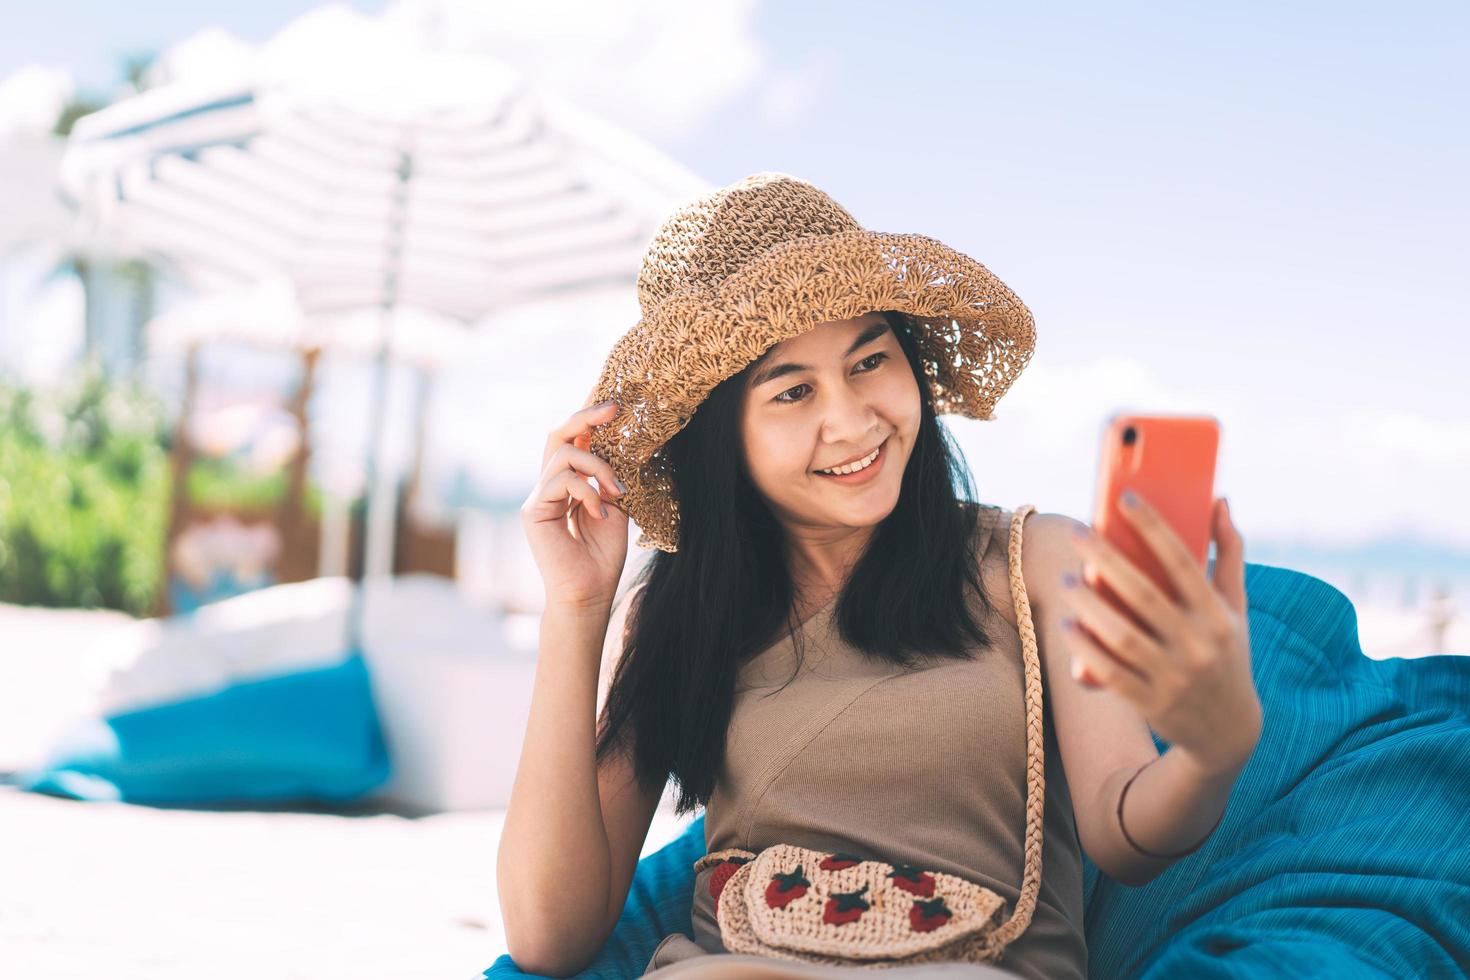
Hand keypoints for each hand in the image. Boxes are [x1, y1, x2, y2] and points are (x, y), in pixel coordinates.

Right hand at [520, 398, 629, 611]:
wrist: (590, 592)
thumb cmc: (604, 554)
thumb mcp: (616, 504)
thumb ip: (611, 474)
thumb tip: (623, 437)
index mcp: (570, 481)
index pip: (576, 438)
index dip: (589, 413)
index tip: (611, 394)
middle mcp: (550, 483)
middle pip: (559, 433)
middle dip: (587, 415)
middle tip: (616, 408)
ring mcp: (539, 495)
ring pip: (565, 454)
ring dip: (599, 467)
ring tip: (619, 492)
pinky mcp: (534, 510)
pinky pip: (561, 480)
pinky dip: (587, 490)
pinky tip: (600, 512)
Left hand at [1061, 494, 1261, 775]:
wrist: (1229, 732)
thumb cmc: (1226, 654)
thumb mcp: (1236, 608)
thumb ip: (1229, 554)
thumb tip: (1220, 500)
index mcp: (1218, 617)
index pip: (1183, 562)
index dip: (1153, 527)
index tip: (1124, 498)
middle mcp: (1197, 645)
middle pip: (1143, 594)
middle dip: (1105, 558)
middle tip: (1076, 532)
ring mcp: (1173, 676)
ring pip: (1120, 634)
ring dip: (1087, 603)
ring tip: (1066, 577)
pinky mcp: (1149, 702)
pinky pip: (1109, 672)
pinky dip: (1085, 648)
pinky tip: (1067, 624)